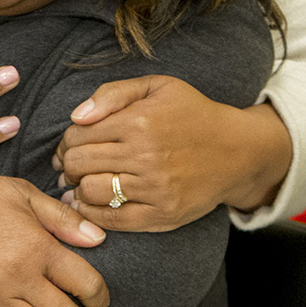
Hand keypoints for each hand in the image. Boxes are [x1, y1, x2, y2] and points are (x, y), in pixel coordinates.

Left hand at [55, 75, 292, 230]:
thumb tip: (77, 117)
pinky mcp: (164, 214)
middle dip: (68, 164)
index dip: (66, 141)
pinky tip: (89, 205)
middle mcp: (145, 155)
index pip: (77, 135)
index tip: (71, 145)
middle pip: (78, 164)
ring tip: (82, 182)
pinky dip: (93, 214)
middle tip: (72, 165)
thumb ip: (112, 93)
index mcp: (139, 121)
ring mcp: (155, 188)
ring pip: (90, 192)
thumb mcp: (156, 86)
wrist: (238, 150)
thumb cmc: (192, 113)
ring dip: (78, 188)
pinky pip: (113, 220)